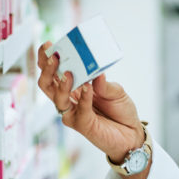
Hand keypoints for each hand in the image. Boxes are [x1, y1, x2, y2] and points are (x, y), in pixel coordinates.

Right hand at [36, 42, 143, 162]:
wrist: (131, 133)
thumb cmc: (120, 111)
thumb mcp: (116, 91)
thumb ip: (104, 84)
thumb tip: (96, 73)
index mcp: (73, 88)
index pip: (54, 72)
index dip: (46, 60)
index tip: (47, 45)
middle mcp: (69, 100)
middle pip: (47, 85)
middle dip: (47, 69)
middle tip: (54, 56)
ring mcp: (73, 113)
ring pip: (57, 99)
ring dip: (61, 84)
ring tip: (68, 72)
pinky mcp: (82, 125)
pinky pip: (79, 110)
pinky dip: (83, 98)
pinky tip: (88, 87)